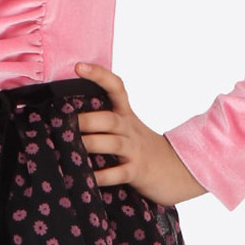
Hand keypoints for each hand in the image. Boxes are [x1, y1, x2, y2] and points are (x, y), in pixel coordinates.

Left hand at [74, 61, 206, 205]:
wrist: (179, 169)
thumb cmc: (143, 149)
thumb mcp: (128, 129)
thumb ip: (105, 121)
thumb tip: (67, 117)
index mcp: (127, 116)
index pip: (116, 88)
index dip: (99, 75)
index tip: (79, 66)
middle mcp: (130, 130)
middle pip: (110, 119)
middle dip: (88, 119)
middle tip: (65, 121)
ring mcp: (135, 151)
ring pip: (113, 143)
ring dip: (92, 143)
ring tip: (71, 146)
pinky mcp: (138, 172)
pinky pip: (119, 173)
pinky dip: (103, 176)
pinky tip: (87, 177)